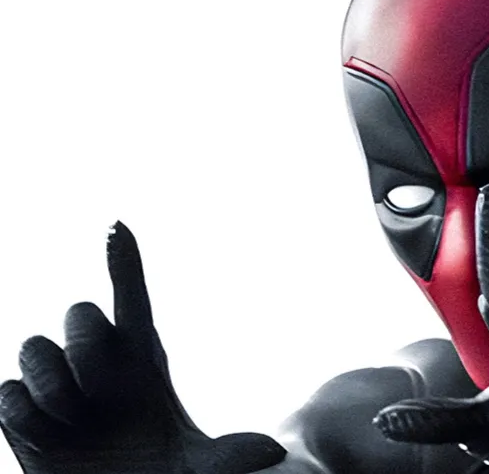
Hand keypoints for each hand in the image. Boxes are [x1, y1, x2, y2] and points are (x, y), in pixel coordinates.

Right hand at [0, 221, 285, 473]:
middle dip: (84, 344)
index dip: (124, 260)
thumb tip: (276, 451)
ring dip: (51, 387)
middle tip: (97, 393)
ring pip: (34, 346)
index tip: (118, 226)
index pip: (132, 295)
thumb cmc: (162, 472)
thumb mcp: (198, 466)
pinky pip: (6, 393)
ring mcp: (60, 380)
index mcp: (141, 355)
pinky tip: (51, 438)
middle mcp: (99, 358)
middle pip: (80, 312)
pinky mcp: (24, 409)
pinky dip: (25, 417)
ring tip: (74, 424)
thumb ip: (228, 456)